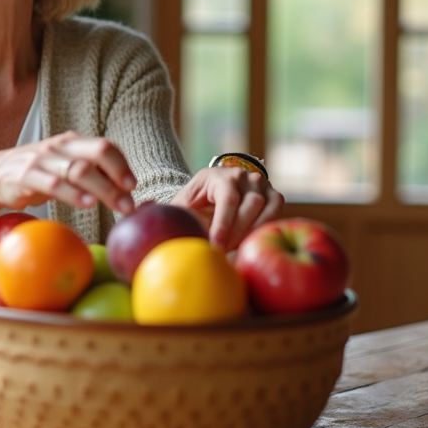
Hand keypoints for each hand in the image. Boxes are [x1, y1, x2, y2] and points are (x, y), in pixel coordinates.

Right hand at [0, 131, 137, 230]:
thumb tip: (126, 189)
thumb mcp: (65, 167)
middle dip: (117, 176)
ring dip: (102, 188)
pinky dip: (73, 194)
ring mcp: (42, 159)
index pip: (104, 146)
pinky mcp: (26, 175)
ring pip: (78, 169)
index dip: (121, 164)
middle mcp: (59, 146)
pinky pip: (53, 184)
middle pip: (96, 154)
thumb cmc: (39, 174)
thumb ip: (91, 172)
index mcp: (72, 142)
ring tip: (118, 205)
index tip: (133, 185)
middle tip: (130, 200)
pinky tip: (87, 204)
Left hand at [170, 166, 284, 250]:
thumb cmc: (193, 205)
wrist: (210, 195)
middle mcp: (242, 175)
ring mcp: (260, 182)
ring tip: (234, 248)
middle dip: (236, 233)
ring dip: (251, 232)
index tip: (216, 246)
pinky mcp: (273, 194)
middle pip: (250, 204)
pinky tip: (250, 241)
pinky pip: (276, 211)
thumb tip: (151, 221)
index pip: (228, 198)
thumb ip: (171, 215)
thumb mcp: (181, 207)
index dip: (224, 224)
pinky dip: (265, 227)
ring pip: (266, 208)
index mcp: (217, 175)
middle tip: (223, 252)